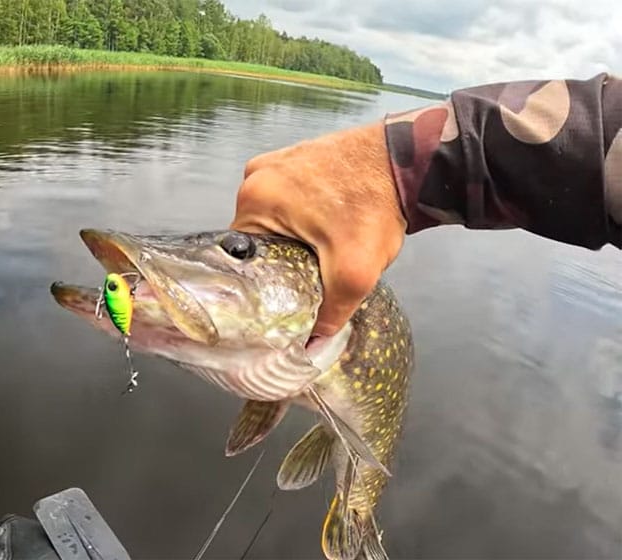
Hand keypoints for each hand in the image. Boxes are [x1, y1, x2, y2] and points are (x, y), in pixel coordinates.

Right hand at [230, 121, 407, 336]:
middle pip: (258, 237)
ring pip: (274, 218)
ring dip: (294, 236)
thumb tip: (312, 345)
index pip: (243, 255)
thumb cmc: (375, 206)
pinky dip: (305, 214)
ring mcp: (276, 162)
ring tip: (321, 248)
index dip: (265, 278)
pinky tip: (327, 225)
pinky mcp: (296, 157)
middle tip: (309, 274)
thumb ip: (330, 314)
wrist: (409, 160)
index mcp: (253, 198)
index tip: (287, 291)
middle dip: (283, 258)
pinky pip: (289, 198)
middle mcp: (255, 175)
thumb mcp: (353, 272)